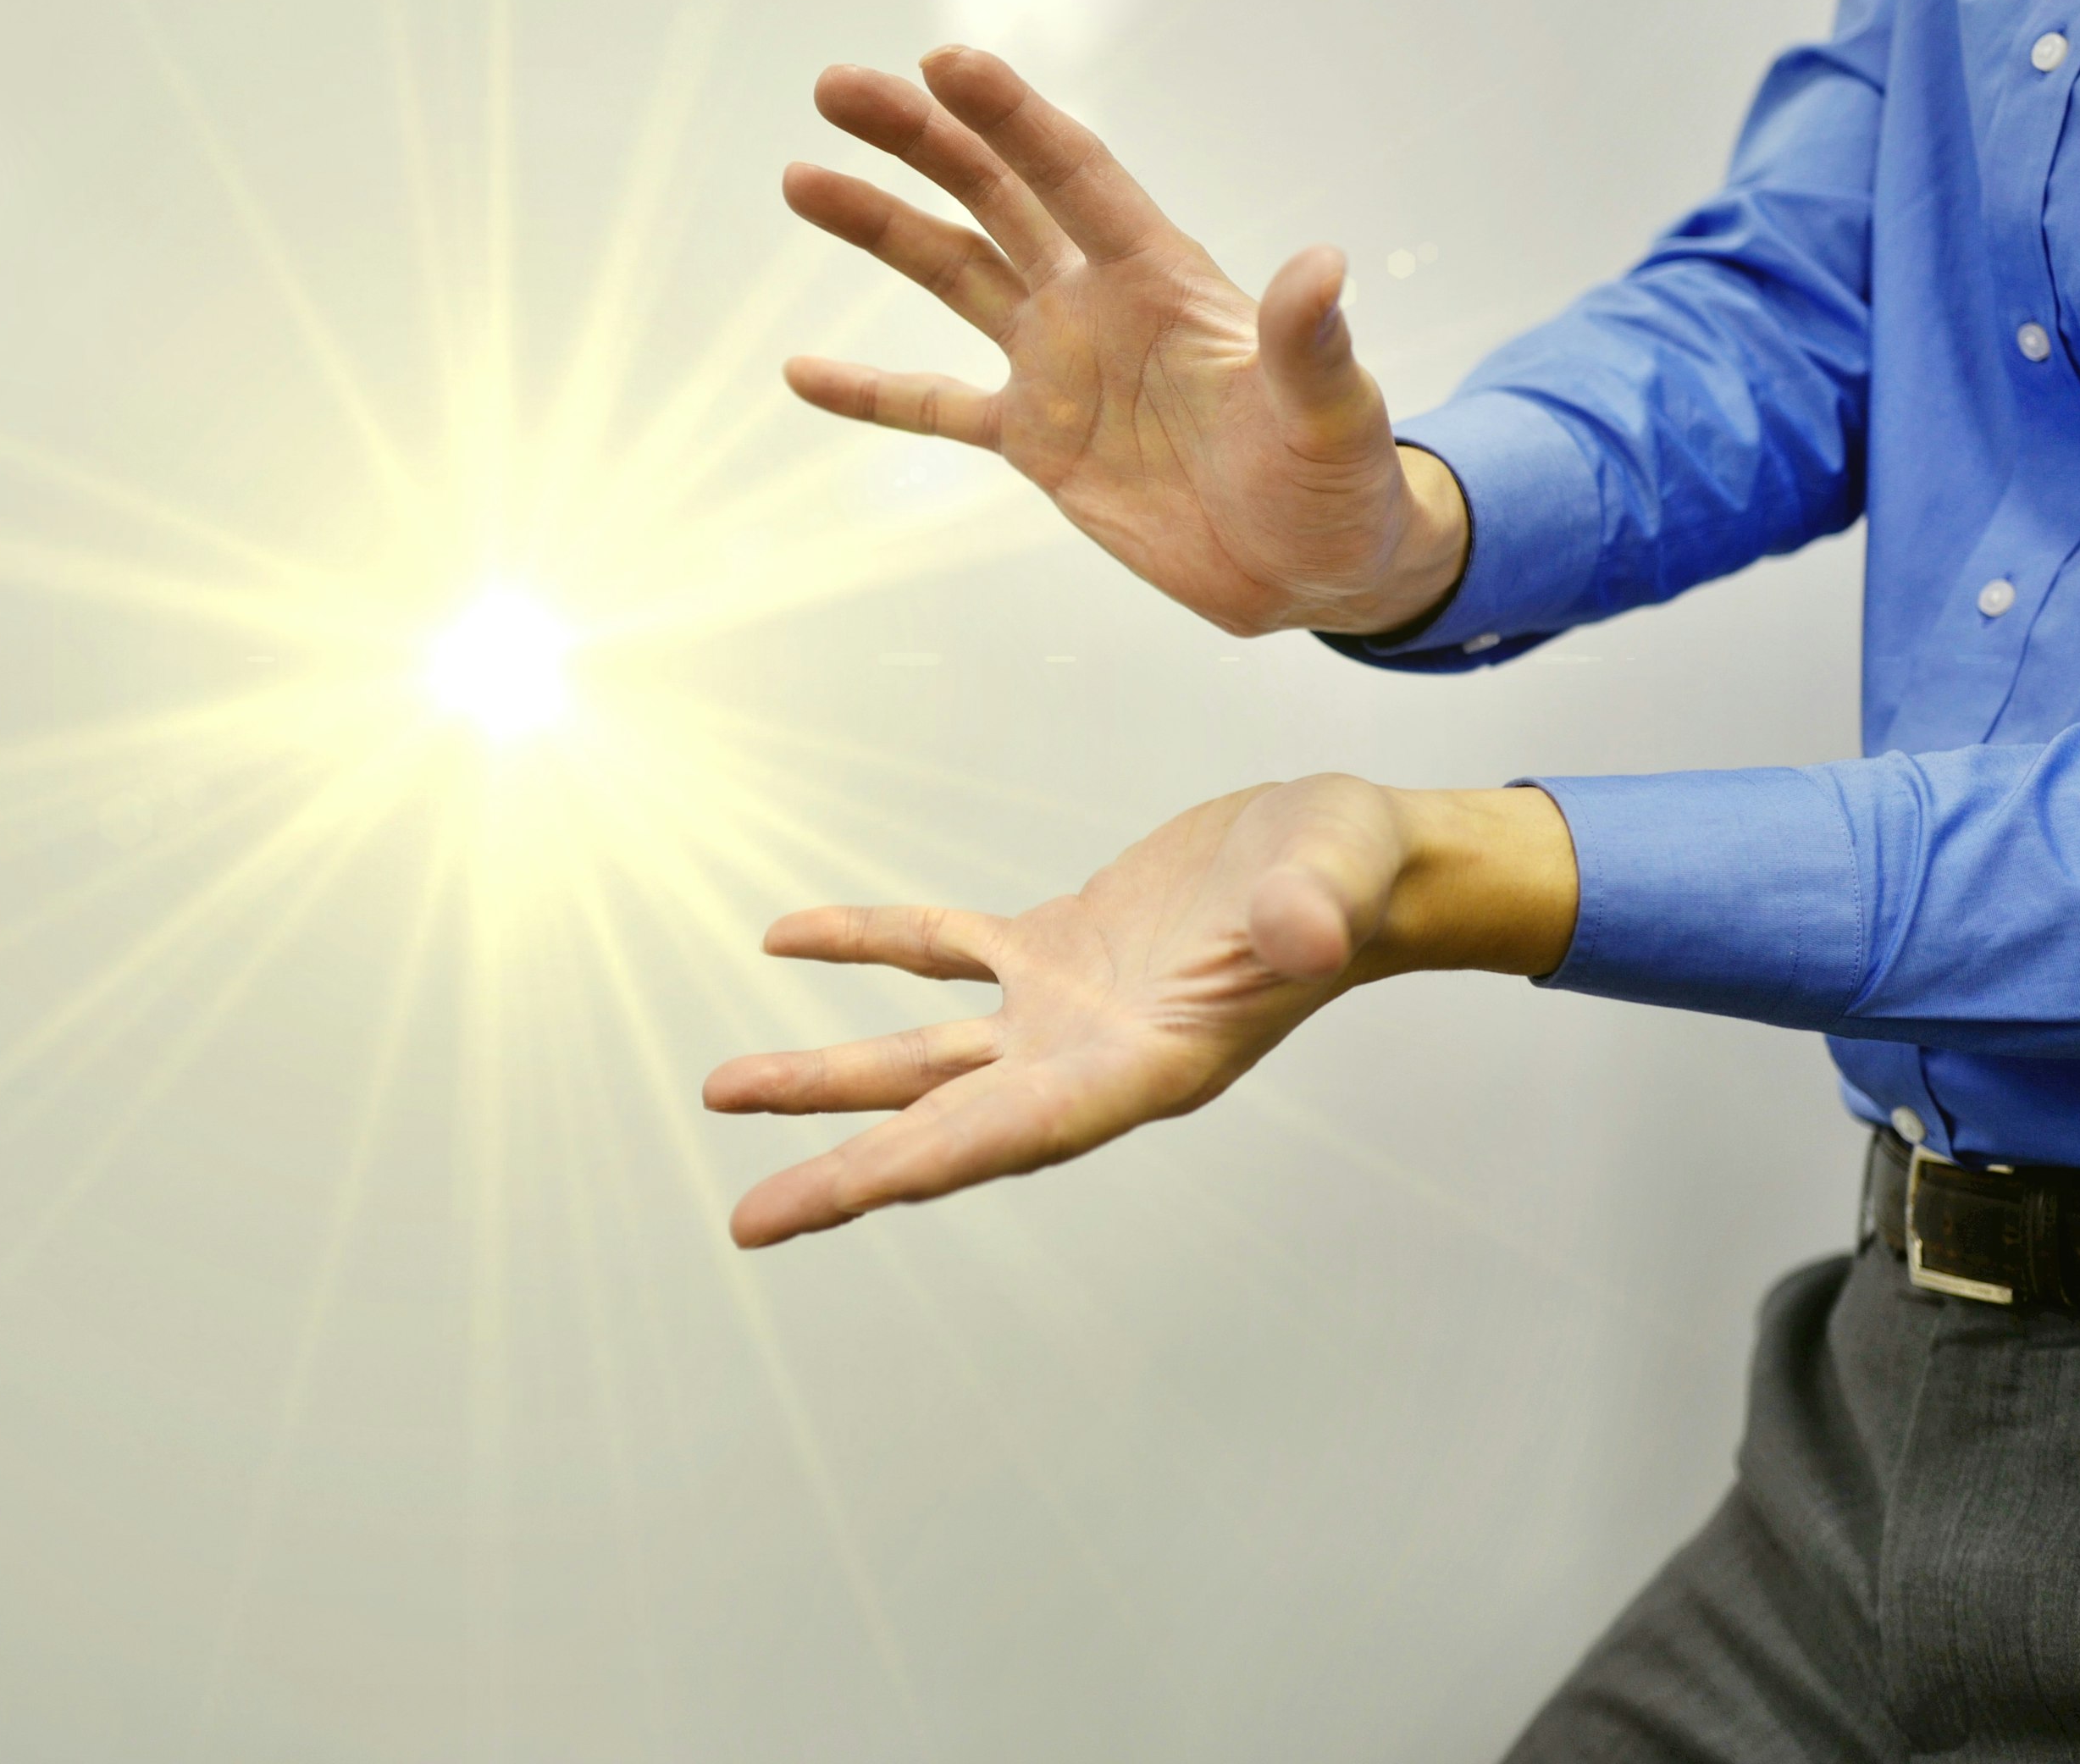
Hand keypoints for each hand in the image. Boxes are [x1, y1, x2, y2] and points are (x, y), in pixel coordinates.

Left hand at [704, 779, 1575, 1247]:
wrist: (1354, 856)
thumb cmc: (1353, 874)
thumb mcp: (1335, 882)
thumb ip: (1311, 917)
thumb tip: (1307, 933)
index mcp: (1149, 1066)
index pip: (1018, 1130)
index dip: (924, 1164)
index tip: (834, 1199)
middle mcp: (1093, 1059)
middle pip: (949, 1127)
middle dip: (848, 1171)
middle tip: (747, 1222)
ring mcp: (1067, 1009)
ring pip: (926, 1056)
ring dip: (831, 1078)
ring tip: (725, 1093)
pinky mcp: (1058, 947)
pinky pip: (943, 951)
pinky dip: (870, 945)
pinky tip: (790, 938)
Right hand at [780, 47, 1468, 637]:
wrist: (1314, 567)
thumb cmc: (1338, 482)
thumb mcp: (1332, 415)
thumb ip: (1310, 344)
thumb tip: (1322, 267)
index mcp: (1162, 277)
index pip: (1074, 176)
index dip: (1012, 118)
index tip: (945, 62)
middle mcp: (1099, 301)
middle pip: (994, 195)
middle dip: (919, 138)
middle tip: (836, 88)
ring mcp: (1061, 366)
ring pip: (953, 273)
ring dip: (881, 226)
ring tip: (802, 177)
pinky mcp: (1037, 441)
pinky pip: (937, 406)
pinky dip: (872, 392)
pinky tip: (801, 371)